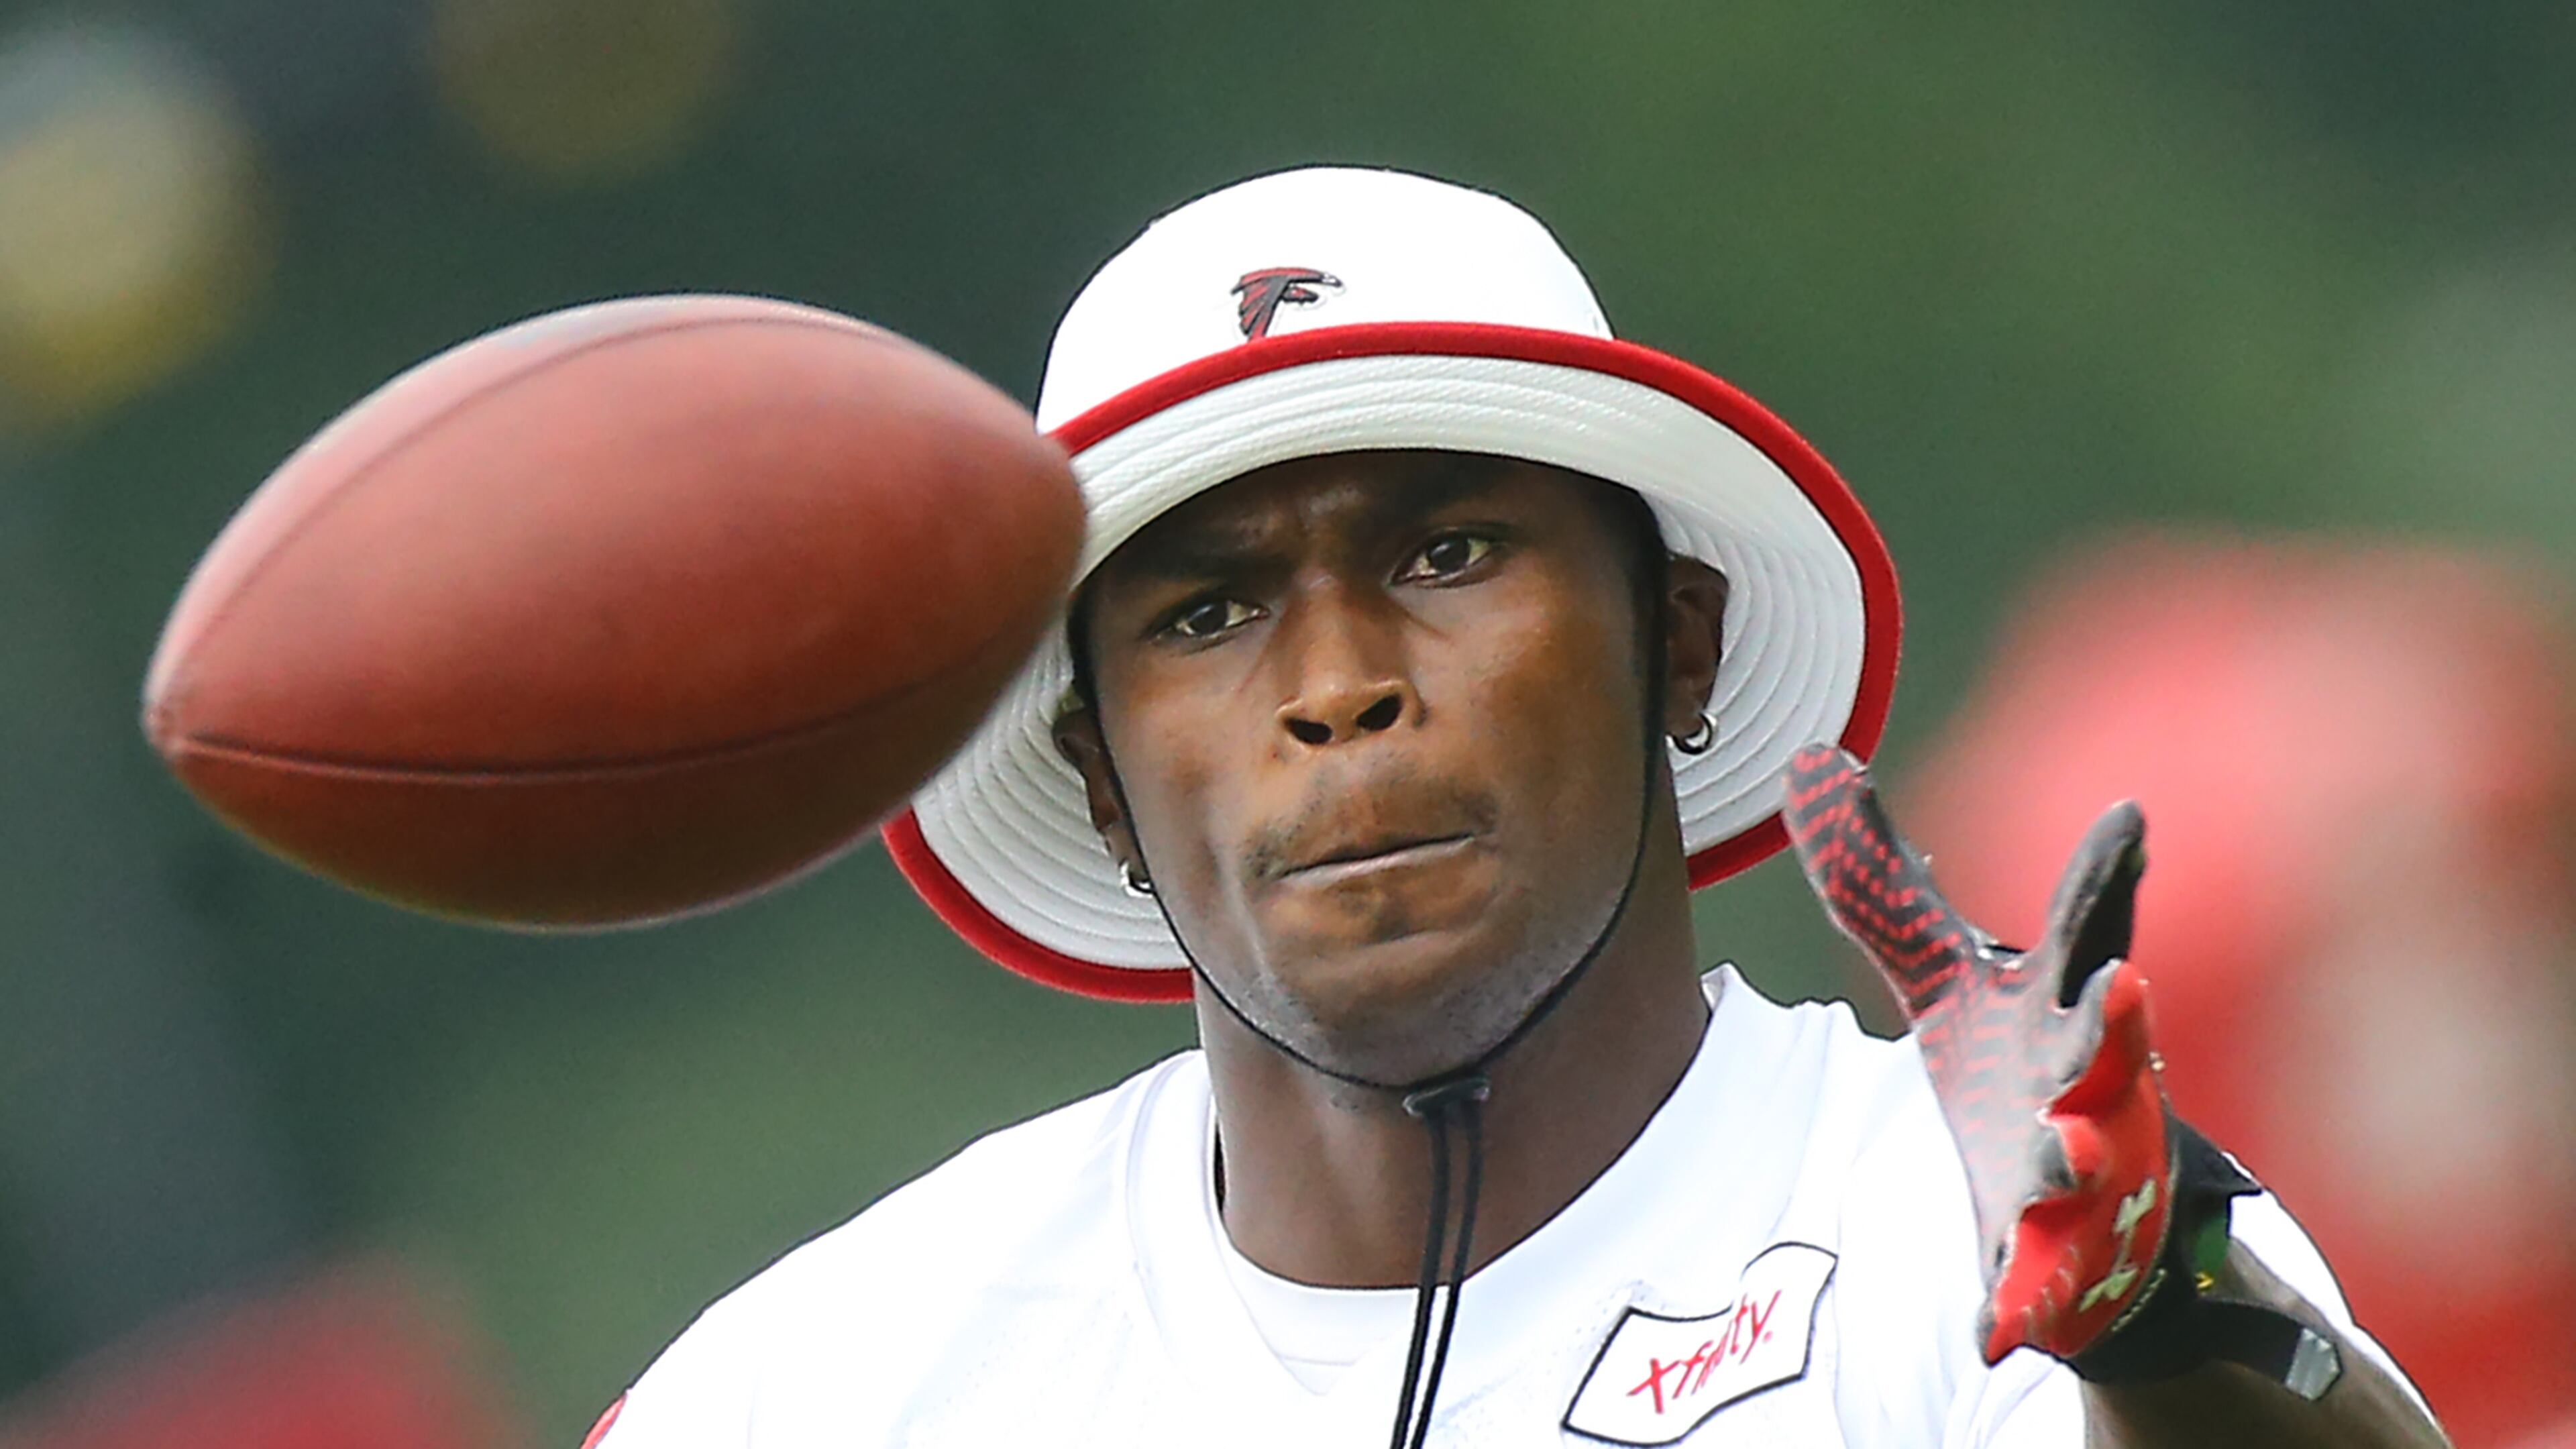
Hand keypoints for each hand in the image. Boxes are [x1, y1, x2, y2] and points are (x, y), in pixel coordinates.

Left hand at [1781, 745, 2174, 1364]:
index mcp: (2061, 998)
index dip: (2109, 871)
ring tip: (2063, 1154)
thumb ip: (1879, 881)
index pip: (2088, 922)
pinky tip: (1993, 1331)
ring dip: (2077, 1154)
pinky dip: (2022, 1304)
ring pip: (2089, 1158)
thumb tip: (1807, 757)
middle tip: (2124, 985)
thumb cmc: (2017, 1064)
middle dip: (2119, 1017)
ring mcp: (2085, 1165)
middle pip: (2108, 1041)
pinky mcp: (2054, 1251)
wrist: (2071, 1205)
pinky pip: (2040, 1281)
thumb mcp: (1941, 971)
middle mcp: (2088, 1075)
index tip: (2131, 817)